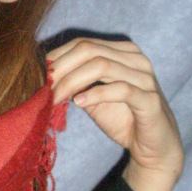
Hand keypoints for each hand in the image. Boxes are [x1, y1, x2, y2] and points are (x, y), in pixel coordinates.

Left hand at [46, 37, 183, 190]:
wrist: (153, 146)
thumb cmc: (122, 118)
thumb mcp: (93, 97)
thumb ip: (76, 83)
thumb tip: (45, 75)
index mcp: (123, 52)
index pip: (83, 44)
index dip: (58, 57)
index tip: (39, 74)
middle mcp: (136, 59)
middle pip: (89, 50)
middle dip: (61, 68)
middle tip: (43, 86)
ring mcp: (146, 78)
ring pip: (101, 66)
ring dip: (72, 82)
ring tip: (55, 97)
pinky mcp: (150, 100)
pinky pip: (120, 89)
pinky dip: (95, 94)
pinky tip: (78, 103)